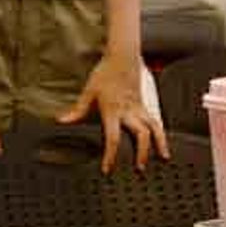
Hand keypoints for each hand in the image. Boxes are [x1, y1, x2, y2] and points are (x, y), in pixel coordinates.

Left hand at [59, 52, 169, 172]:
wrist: (123, 57)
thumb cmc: (105, 73)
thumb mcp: (88, 92)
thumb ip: (77, 110)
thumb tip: (62, 120)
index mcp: (114, 110)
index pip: (113, 137)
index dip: (111, 155)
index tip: (108, 169)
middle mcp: (130, 111)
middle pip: (140, 136)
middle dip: (141, 153)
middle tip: (139, 169)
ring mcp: (140, 108)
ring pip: (155, 128)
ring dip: (160, 143)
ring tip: (163, 158)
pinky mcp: (146, 104)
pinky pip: (156, 121)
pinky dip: (162, 132)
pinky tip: (163, 141)